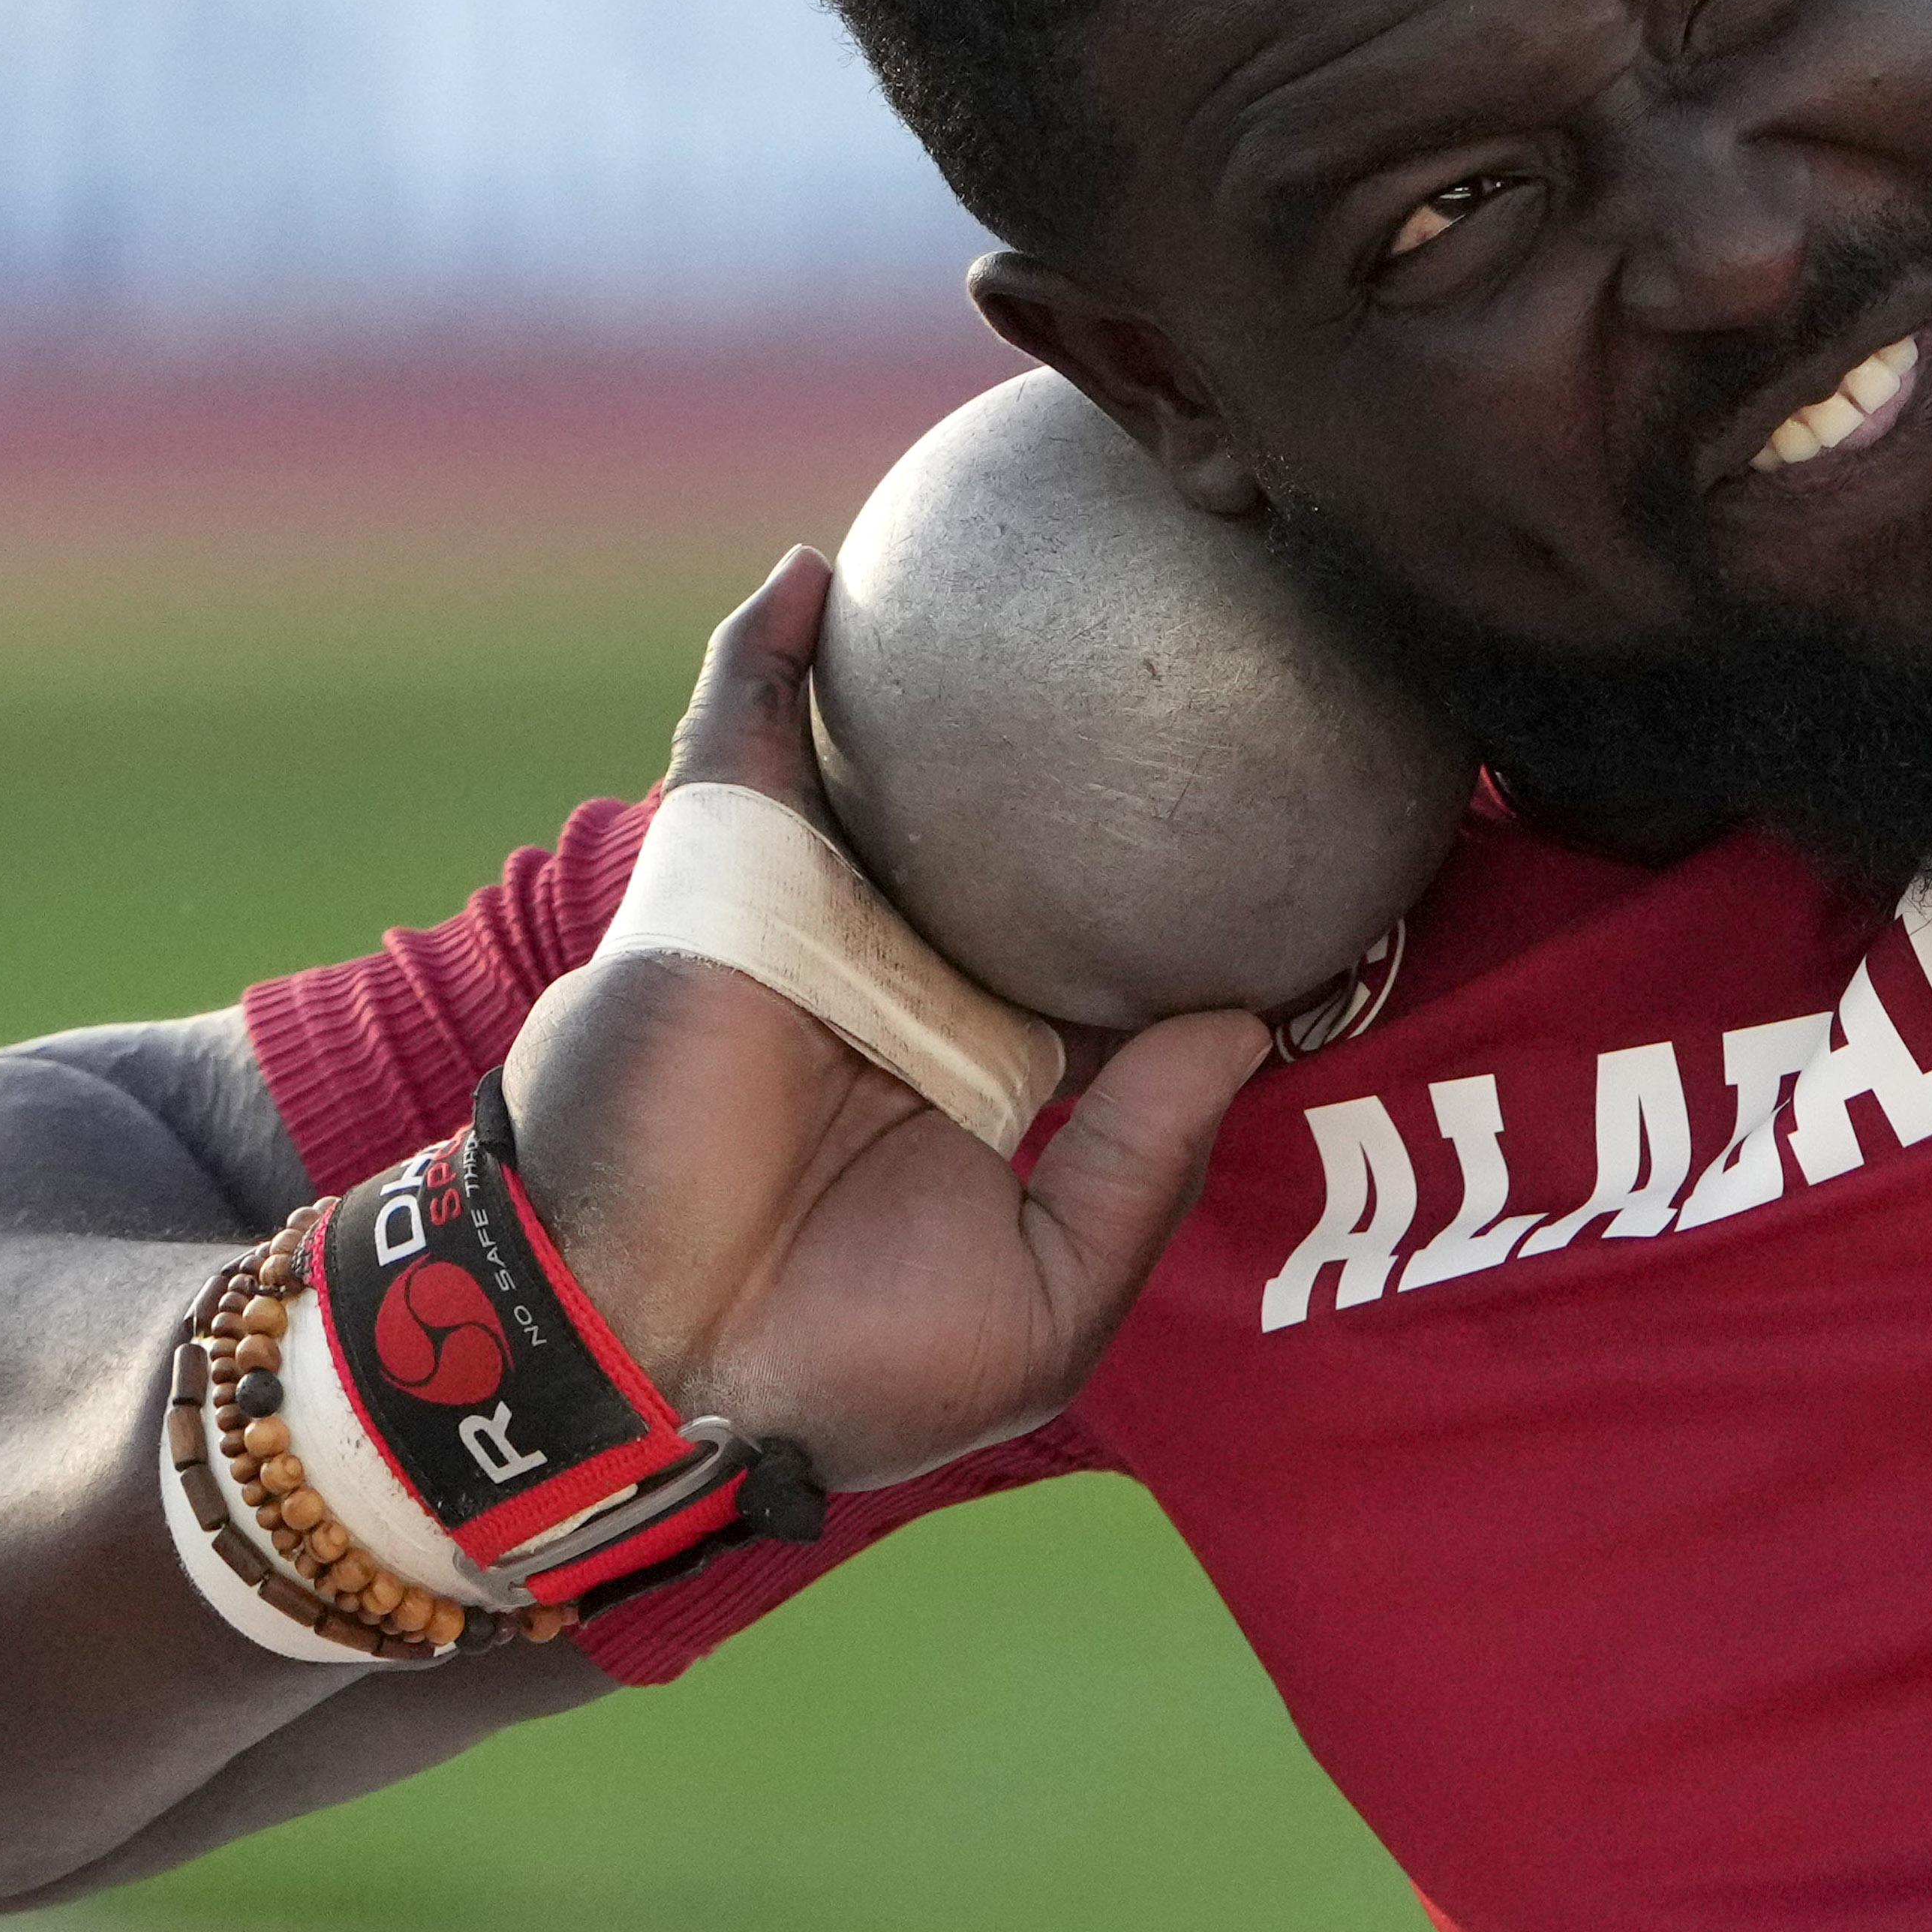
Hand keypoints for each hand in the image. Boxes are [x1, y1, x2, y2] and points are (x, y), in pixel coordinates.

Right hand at [498, 553, 1269, 1486]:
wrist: (654, 1368)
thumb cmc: (841, 1366)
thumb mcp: (1051, 1299)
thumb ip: (1151, 1163)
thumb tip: (1246, 1022)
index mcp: (980, 1074)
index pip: (1090, 959)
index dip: (1171, 902)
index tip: (1277, 832)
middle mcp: (900, 983)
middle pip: (996, 842)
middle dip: (1068, 761)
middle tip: (1162, 657)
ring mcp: (808, 926)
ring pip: (873, 772)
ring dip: (919, 675)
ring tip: (1006, 563)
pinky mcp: (716, 888)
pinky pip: (739, 739)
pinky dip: (767, 651)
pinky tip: (820, 571)